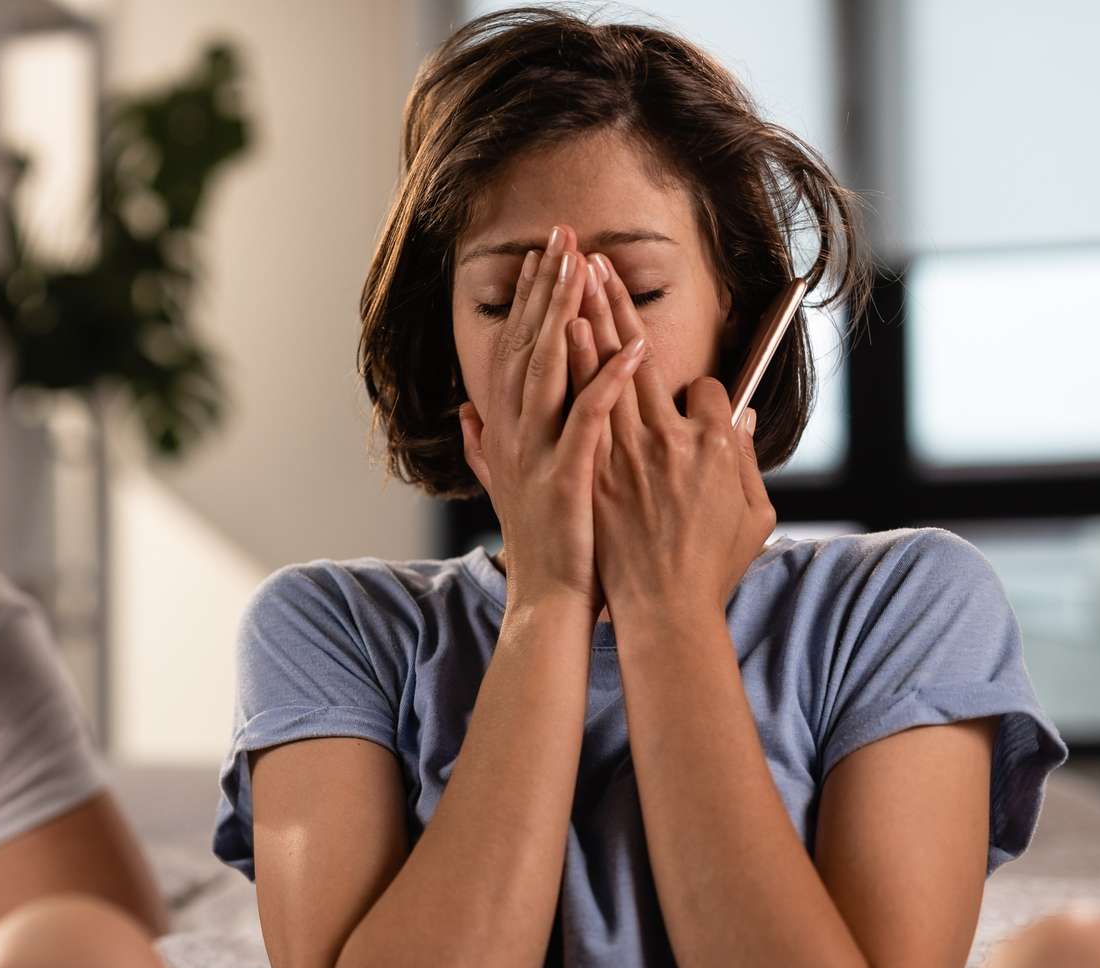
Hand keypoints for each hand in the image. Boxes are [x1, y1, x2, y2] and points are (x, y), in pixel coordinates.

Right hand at [458, 225, 646, 614]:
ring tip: (587, 269)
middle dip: (546, 287)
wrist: (547, 600)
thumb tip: (466, 414)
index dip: (528, 301)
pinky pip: (590, 416)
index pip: (514, 350)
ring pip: (550, 368)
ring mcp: (538, 453)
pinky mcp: (568, 474)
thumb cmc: (542, 546)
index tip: (543, 257)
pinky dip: (609, 380)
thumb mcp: (505, 486)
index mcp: (504, 431)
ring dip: (569, 315)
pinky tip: (633, 348)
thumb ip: (483, 446)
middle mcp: (514, 434)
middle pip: (528, 344)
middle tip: (562, 235)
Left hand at [584, 255, 774, 618]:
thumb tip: (728, 418)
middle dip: (616, 305)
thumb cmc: (711, 570)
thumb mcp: (751, 515)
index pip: (701, 390)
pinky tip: (550, 347)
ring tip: (570, 282)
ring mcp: (620, 459)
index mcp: (707, 448)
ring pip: (598, 377)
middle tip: (598, 262)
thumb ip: (740, 459)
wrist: (664, 616)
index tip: (689, 400)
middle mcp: (661, 444)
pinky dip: (564, 376)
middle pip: (635, 359)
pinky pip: (571, 415)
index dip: (697, 391)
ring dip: (585, 324)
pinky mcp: (589, 477)